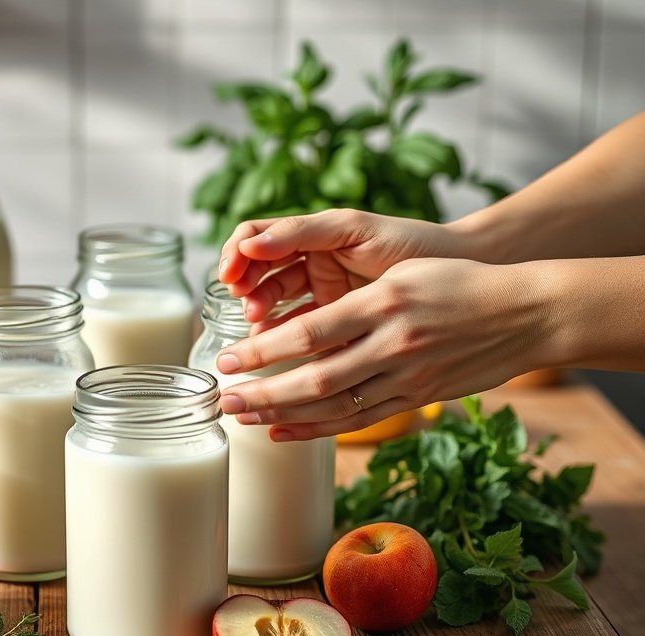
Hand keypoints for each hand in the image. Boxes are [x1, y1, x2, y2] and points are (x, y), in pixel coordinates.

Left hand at [215, 258, 555, 439]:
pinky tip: (285, 431)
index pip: (309, 332)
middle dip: (264, 391)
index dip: (264, 351)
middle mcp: (392, 342)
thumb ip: (355, 299)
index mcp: (383, 302)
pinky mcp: (417, 398)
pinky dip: (319, 428)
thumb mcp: (404, 275)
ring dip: (284, 414)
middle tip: (223, 398)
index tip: (228, 359)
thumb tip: (297, 325)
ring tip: (243, 418)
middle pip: (314, 377)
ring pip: (334, 405)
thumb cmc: (460, 283)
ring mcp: (407, 377)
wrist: (527, 314)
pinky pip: (360, 419)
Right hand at [219, 210, 462, 322]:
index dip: (235, 256)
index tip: (230, 277)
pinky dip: (285, 342)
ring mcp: (321, 296)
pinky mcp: (336, 327)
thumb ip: (302, 232)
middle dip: (246, 291)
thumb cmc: (411, 242)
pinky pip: (299, 333)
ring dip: (261, 317)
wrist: (459, 274)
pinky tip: (280, 351)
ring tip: (261, 330)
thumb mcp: (354, 229)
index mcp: (311, 235)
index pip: (254, 238)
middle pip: (258, 275)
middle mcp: (310, 263)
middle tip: (250, 310)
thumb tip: (250, 242)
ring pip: (273, 306)